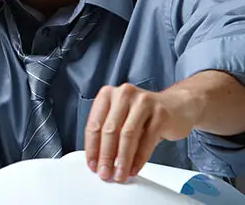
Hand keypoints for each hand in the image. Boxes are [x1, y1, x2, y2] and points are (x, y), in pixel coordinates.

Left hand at [84, 83, 199, 182]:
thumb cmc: (144, 114)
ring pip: (128, 135)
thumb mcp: (121, 118)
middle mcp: (123, 94)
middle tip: (105, 173)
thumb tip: (99, 161)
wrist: (177, 106)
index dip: (92, 148)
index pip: (94, 124)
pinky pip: (147, 140)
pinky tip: (134, 168)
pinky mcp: (160, 113)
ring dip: (123, 160)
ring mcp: (143, 102)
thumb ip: (109, 134)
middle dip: (106, 156)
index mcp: (108, 94)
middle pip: (109, 130)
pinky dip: (139, 158)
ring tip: (120, 174)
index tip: (92, 164)